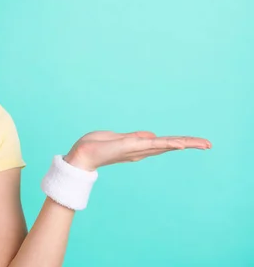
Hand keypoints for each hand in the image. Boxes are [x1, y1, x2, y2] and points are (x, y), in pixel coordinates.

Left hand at [64, 130, 211, 170]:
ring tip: (201, 143)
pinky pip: (149, 145)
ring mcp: (136, 150)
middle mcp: (140, 151)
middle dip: (189, 144)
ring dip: (183, 143)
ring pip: (164, 145)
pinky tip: (178, 144)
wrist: (80, 155)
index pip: (163, 143)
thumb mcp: (117, 138)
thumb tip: (151, 136)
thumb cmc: (94, 146)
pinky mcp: (128, 147)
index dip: (181, 142)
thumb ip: (134, 137)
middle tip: (209, 144)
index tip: (198, 142)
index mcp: (138, 147)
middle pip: (169, 146)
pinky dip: (165, 145)